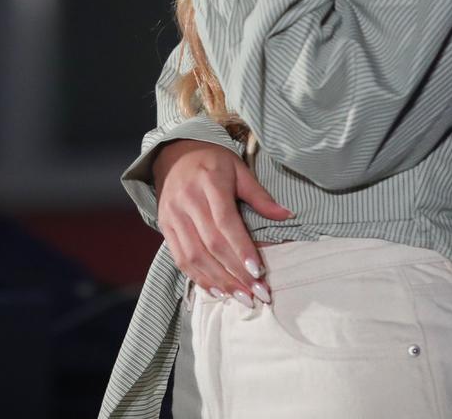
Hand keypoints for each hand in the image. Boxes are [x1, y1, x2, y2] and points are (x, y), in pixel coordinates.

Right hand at [153, 139, 292, 306]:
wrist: (174, 152)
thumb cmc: (212, 161)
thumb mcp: (238, 169)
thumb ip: (260, 195)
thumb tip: (287, 215)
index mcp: (209, 182)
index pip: (225, 222)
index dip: (241, 249)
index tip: (259, 272)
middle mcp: (188, 200)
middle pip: (211, 244)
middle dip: (235, 273)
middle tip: (257, 293)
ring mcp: (173, 215)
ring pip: (194, 256)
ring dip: (219, 281)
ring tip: (241, 298)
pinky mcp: (164, 226)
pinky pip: (180, 258)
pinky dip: (198, 278)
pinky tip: (217, 291)